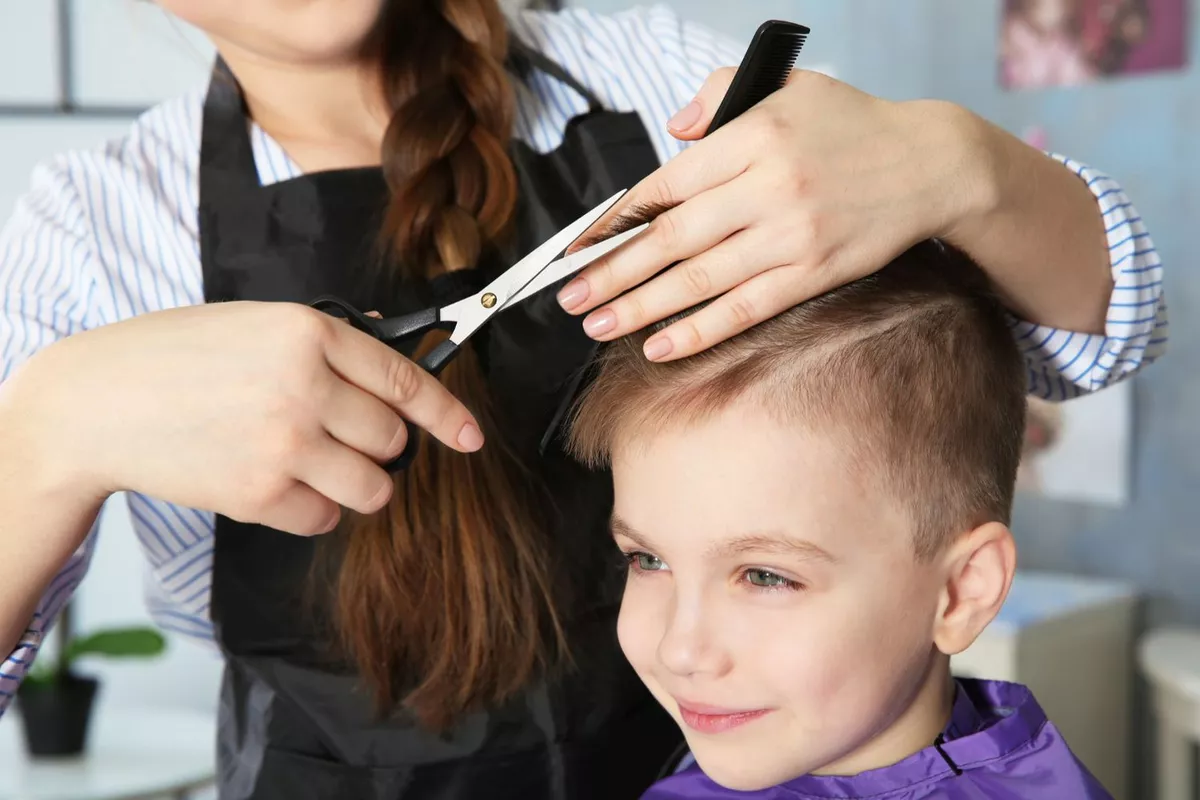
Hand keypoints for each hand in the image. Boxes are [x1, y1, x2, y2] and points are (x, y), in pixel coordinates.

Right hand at [15, 302, 482, 534]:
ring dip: (356, 485)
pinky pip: (324, 519)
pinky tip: (272, 483)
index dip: (446, 414)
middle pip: (393, 439)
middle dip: (378, 446)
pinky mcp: (261, 494)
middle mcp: (307, 387)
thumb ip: (325, 343)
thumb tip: (389, 358)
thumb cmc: (175, 357)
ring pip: (374, 488)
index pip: (404, 378)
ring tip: (314, 467)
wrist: (99, 402)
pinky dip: (310, 510)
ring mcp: (286, 443)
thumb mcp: (255, 323)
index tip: (470, 438)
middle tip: (337, 438)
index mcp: (309, 333)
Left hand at [559, 68, 987, 359]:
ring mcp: (791, 236)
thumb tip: (672, 131)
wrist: (930, 164)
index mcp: (752, 137)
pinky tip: (660, 346)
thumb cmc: (851, 125)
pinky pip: (744, 309)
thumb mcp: (785, 87)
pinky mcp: (813, 273)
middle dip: (613, 272)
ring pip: (699, 279)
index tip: (579, 245)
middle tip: (570, 297)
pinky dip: (699, 330)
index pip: (665, 185)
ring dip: (641, 306)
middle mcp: (767, 187)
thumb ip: (718, 95)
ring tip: (596, 325)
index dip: (615, 220)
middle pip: (671, 239)